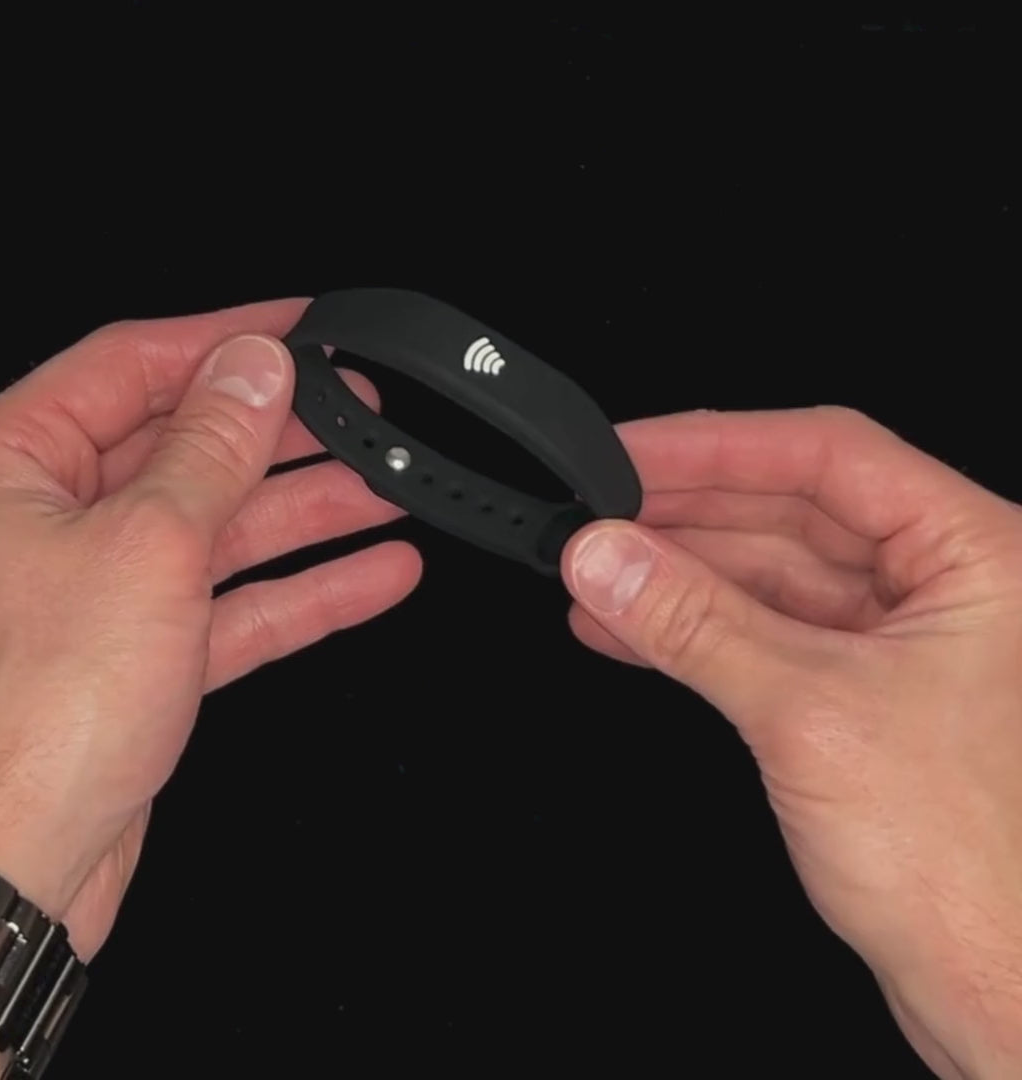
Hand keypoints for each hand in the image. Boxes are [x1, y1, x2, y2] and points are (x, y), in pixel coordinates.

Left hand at [0, 299, 420, 963]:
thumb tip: (256, 366)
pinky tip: (372, 575)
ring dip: (311, 515)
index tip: (306, 328)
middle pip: (187, 449)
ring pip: (222, 529)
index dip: (228, 342)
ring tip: (390, 491)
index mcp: (10, 464)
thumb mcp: (146, 544)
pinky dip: (304, 591)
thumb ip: (210, 447)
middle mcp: (48, 521)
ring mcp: (99, 592)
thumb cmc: (34, 716)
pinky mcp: (141, 657)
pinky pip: (235, 605)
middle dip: (285, 436)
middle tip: (365, 415)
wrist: (9, 869)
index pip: (134, 366)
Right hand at [561, 408, 1021, 1079]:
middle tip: (598, 514)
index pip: (826, 455)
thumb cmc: (975, 874)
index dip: (716, 446)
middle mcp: (945, 589)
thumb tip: (609, 559)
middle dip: (684, 514)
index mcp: (977, 557)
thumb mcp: (809, 715)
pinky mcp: (859, 696)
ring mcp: (899, 644)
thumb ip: (695, 625)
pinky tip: (629, 628)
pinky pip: (762, 635)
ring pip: (768, 576)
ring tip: (596, 571)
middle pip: (791, 511)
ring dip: (676, 576)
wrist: (998, 991)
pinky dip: (693, 631)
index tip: (631, 451)